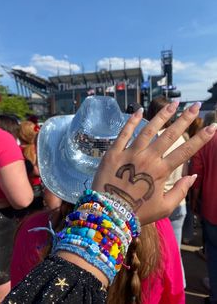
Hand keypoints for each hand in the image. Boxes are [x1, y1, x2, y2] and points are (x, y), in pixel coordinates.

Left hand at [92, 102, 215, 224]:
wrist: (109, 213)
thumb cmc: (138, 212)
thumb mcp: (165, 207)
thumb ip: (180, 191)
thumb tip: (193, 175)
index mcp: (161, 171)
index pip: (185, 151)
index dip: (201, 138)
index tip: (213, 126)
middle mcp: (148, 158)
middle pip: (169, 135)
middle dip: (185, 119)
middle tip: (196, 105)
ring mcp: (130, 153)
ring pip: (148, 130)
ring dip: (162, 115)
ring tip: (173, 103)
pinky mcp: (114, 152)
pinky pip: (124, 133)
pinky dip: (131, 121)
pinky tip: (139, 110)